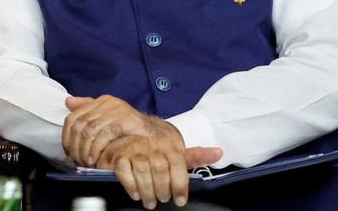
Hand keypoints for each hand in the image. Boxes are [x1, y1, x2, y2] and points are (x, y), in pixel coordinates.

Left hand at [62, 95, 158, 166]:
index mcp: (100, 101)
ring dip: (84, 151)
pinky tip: (96, 159)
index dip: (67, 138)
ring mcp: (116, 110)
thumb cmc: (130, 130)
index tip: (69, 153)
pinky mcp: (125, 119)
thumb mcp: (107, 119)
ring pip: (88, 131)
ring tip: (86, 162)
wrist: (155, 135)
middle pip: (79, 126)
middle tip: (77, 161)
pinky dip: (96, 150)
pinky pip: (103, 135)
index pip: (73, 118)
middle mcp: (107, 102)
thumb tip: (68, 102)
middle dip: (75, 147)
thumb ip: (88, 110)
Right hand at [96, 126, 222, 208]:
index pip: (177, 165)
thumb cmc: (154, 148)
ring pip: (142, 172)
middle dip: (162, 190)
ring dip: (147, 191)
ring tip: (150, 201)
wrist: (125, 135)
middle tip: (163, 199)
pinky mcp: (117, 156)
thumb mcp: (175, 150)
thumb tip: (219, 153)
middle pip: (159, 170)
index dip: (180, 185)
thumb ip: (194, 155)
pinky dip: (130, 185)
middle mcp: (151, 144)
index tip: (180, 200)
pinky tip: (135, 194)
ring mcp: (132, 149)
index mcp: (168, 144)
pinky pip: (124, 172)